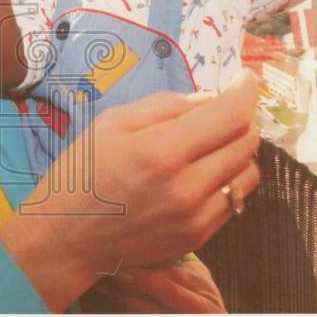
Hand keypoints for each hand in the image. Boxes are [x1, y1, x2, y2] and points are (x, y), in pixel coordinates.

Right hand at [2, 72, 261, 311]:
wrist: (68, 237)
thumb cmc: (84, 172)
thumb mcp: (113, 122)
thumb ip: (165, 106)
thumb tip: (210, 99)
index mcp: (161, 150)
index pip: (230, 115)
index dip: (245, 90)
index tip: (244, 79)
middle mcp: (186, 186)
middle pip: (246, 141)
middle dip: (242, 117)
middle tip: (223, 109)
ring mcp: (196, 217)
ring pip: (249, 173)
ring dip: (238, 150)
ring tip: (212, 143)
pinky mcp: (198, 237)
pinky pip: (235, 201)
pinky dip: (228, 180)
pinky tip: (201, 173)